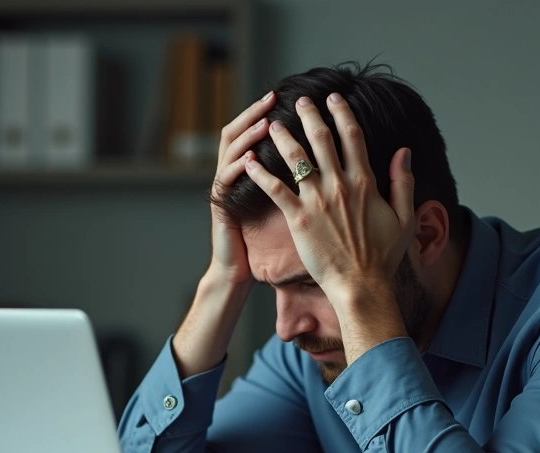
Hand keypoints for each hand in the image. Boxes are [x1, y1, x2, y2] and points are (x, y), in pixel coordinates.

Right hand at [206, 91, 276, 284]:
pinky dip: (238, 166)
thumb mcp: (277, 203)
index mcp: (248, 171)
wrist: (238, 269)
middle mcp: (232, 172)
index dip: (268, 113)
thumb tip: (318, 160)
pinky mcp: (220, 204)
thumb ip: (289, 180)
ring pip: (230, 150)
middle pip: (238, 131)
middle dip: (255, 112)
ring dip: (248, 135)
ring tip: (265, 123)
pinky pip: (226, 179)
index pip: (255, 131)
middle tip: (272, 96)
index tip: (287, 99)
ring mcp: (224, 186)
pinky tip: (250, 158)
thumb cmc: (263, 240)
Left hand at [243, 93, 414, 303]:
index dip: (342, 113)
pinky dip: (260, 173)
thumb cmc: (384, 256)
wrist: (361, 284)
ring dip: (282, 137)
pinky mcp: (298, 218)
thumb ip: (403, 181)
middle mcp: (340, 185)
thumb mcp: (404, 216)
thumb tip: (404, 152)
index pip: (352, 136)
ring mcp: (317, 200)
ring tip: (271, 124)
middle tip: (300, 100)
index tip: (334, 98)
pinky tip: (249, 161)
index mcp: (365, 182)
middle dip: (309, 114)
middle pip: (322, 138)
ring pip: (296, 158)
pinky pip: (275, 189)